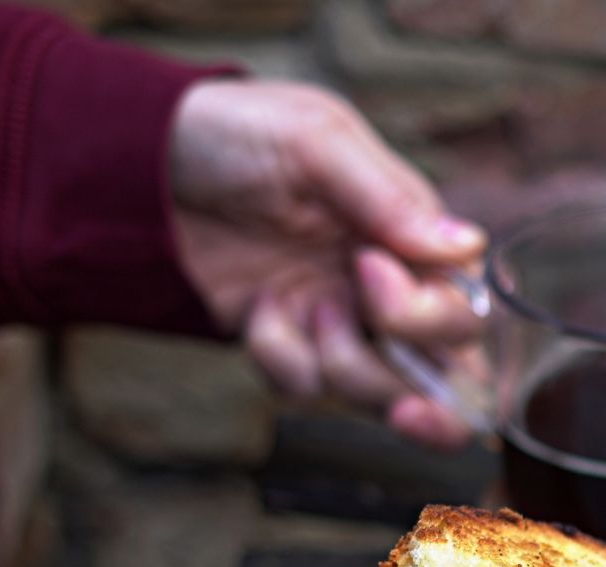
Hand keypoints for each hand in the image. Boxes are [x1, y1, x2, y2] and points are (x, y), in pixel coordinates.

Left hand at [167, 79, 485, 448]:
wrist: (138, 162)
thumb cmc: (237, 131)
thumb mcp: (315, 141)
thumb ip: (389, 197)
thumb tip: (467, 247)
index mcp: (415, 239)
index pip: (467, 313)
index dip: (427, 315)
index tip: (365, 267)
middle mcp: (393, 291)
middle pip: (452, 377)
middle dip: (409, 380)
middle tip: (346, 328)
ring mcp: (343, 325)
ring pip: (384, 396)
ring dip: (339, 365)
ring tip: (292, 306)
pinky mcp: (291, 347)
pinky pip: (306, 387)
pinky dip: (278, 356)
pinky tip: (254, 310)